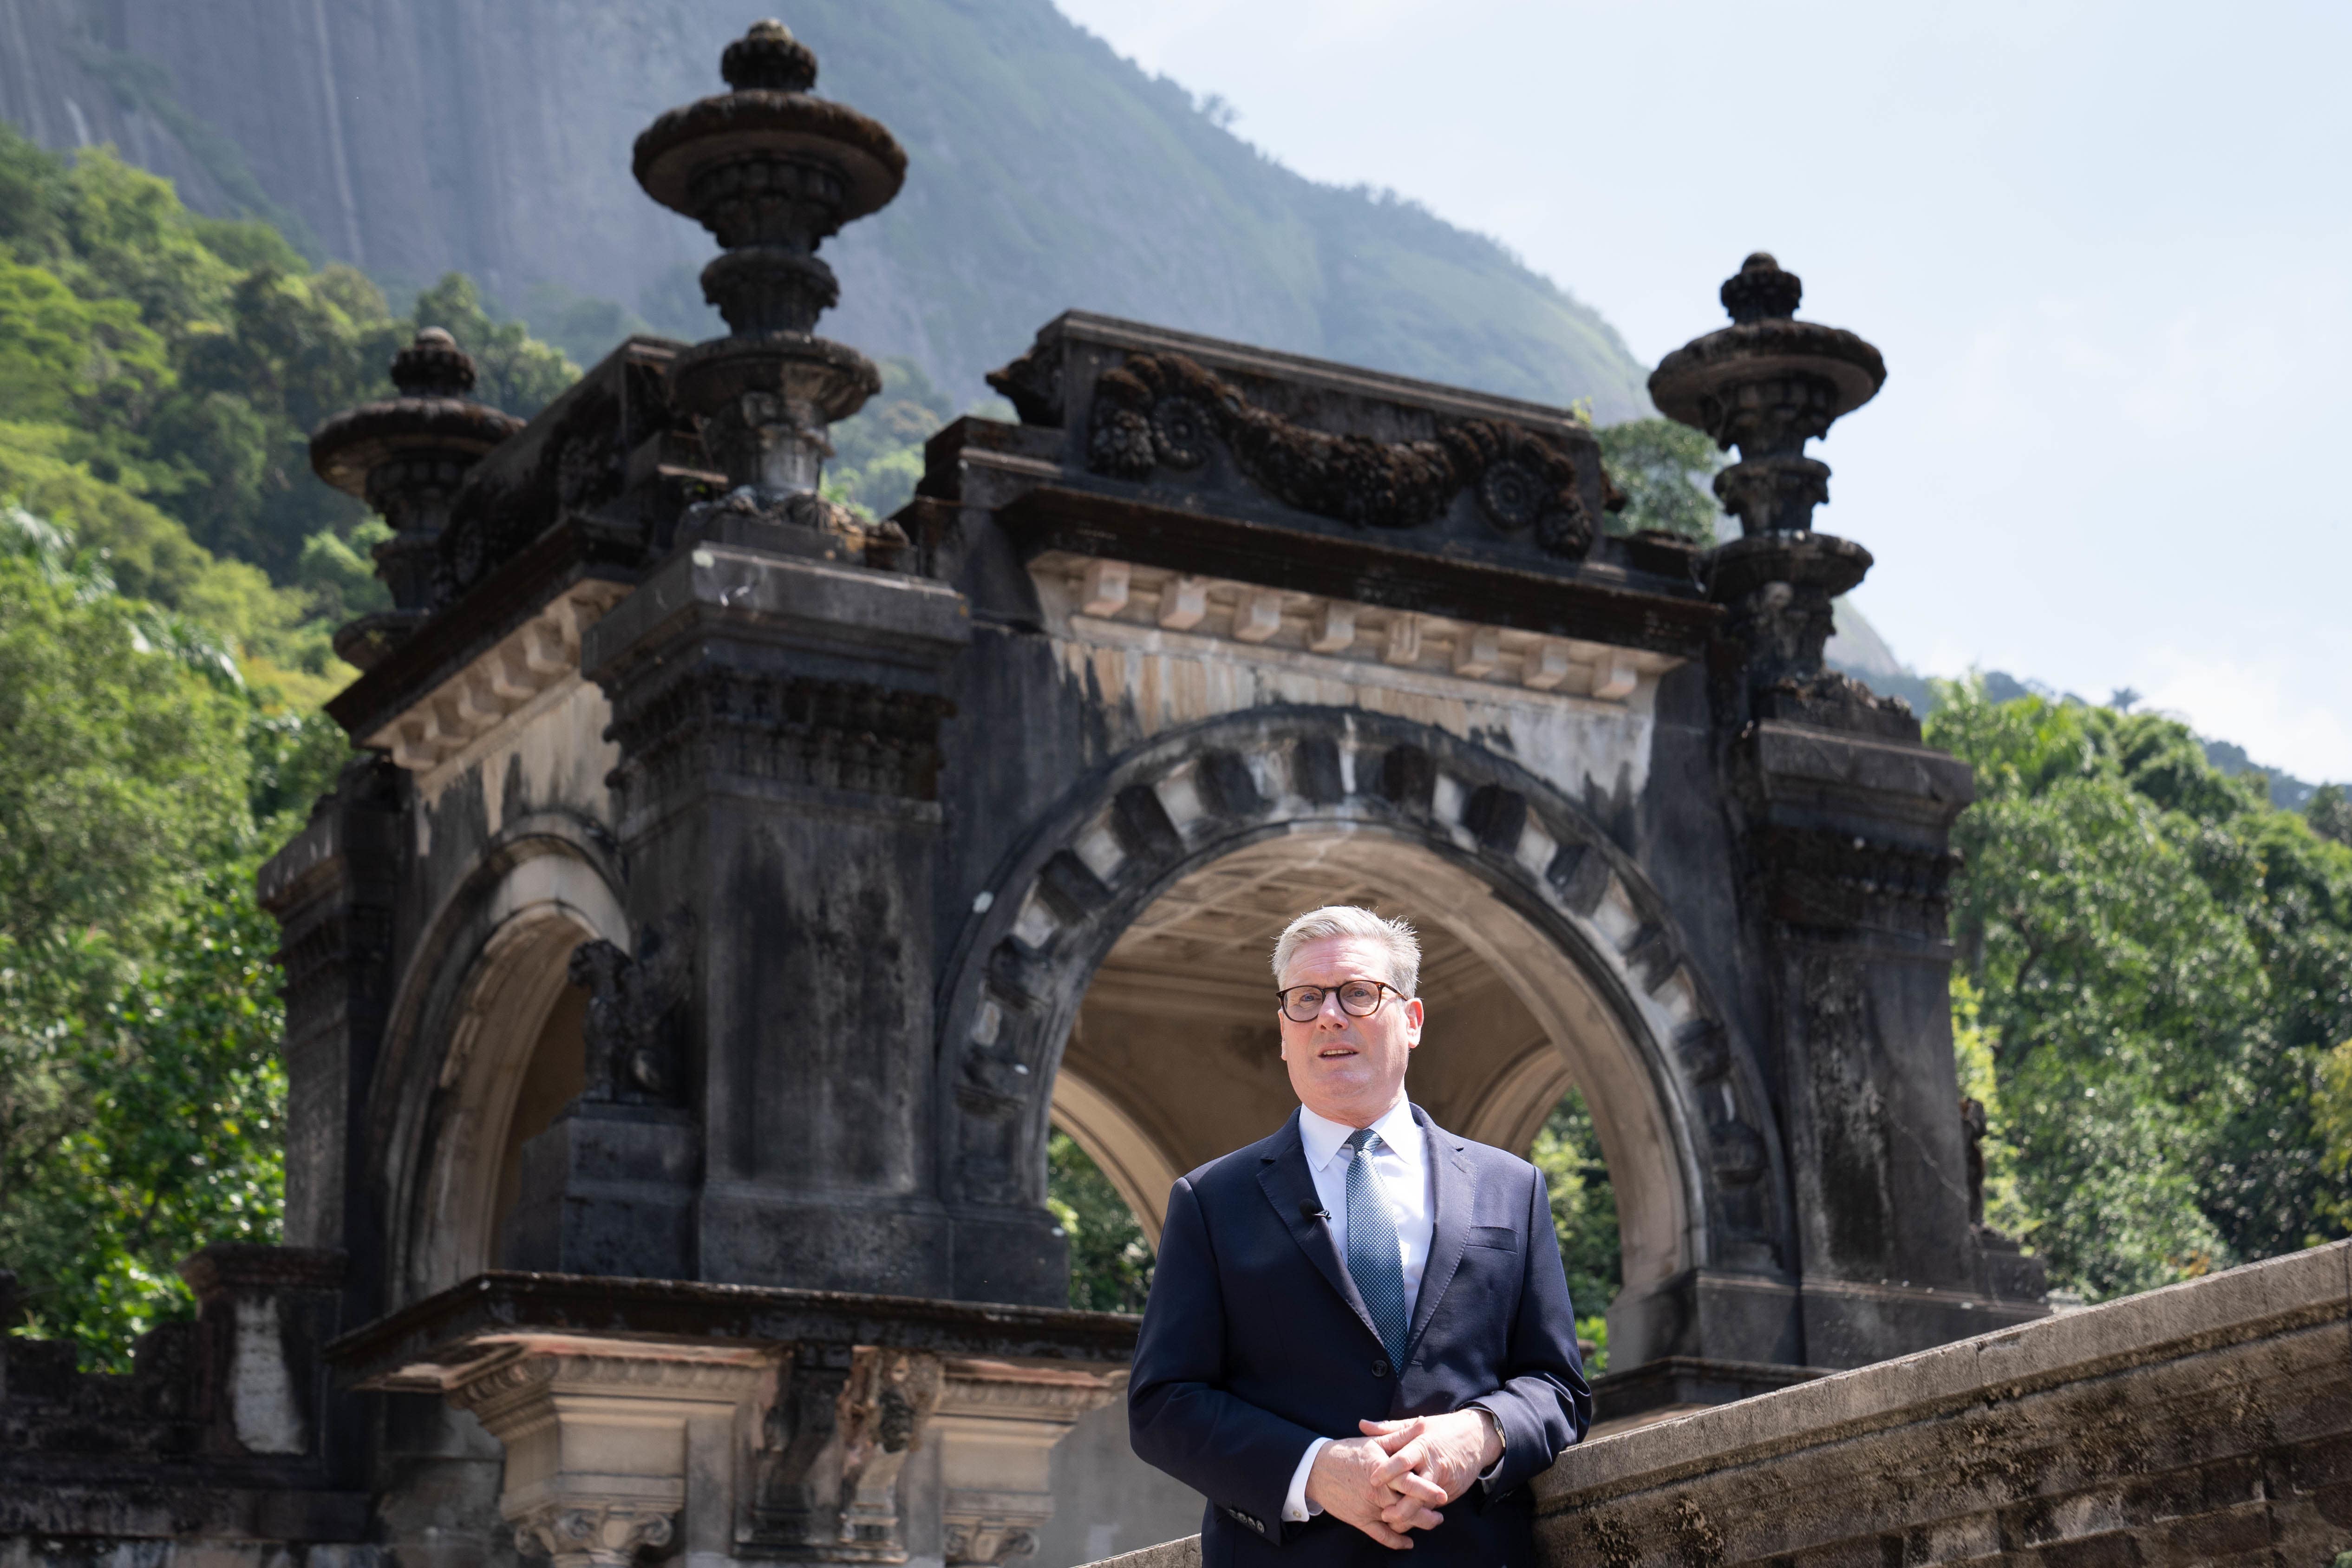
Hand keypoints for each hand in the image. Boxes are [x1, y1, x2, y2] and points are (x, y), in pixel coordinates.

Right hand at [1305, 1420, 1439, 1547]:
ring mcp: (1368, 1508)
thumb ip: (1402, 1435)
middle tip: (1441, 1514)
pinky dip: (1395, 1541)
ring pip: (1397, 1522)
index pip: (1408, 1482)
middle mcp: (1376, 1492)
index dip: (1426, 1490)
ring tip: (1432, 1522)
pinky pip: (1380, 1535)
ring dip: (1416, 1525)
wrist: (1316, 1468)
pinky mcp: (1359, 1520)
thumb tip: (1424, 1423)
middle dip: (1426, 1513)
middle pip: (1406, 1506)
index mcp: (1381, 1471)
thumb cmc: (1348, 1452)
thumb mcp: (1375, 1442)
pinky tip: (1408, 1543)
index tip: (1443, 1495)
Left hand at [1362, 1409, 1501, 1524]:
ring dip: (1411, 1516)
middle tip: (1384, 1515)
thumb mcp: (1416, 1425)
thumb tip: (1362, 1425)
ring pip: (1425, 1504)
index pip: (1403, 1460)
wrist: (1478, 1438)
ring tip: (1393, 1523)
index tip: (1372, 1480)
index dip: (1387, 1471)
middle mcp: (1434, 1465)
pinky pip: (1433, 1506)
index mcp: (1422, 1446)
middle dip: (1401, 1506)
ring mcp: (1444, 1481)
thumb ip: (1389, 1429)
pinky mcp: (1451, 1491)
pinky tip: (1409, 1522)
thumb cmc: (1442, 1429)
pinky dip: (1422, 1515)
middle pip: (1416, 1490)